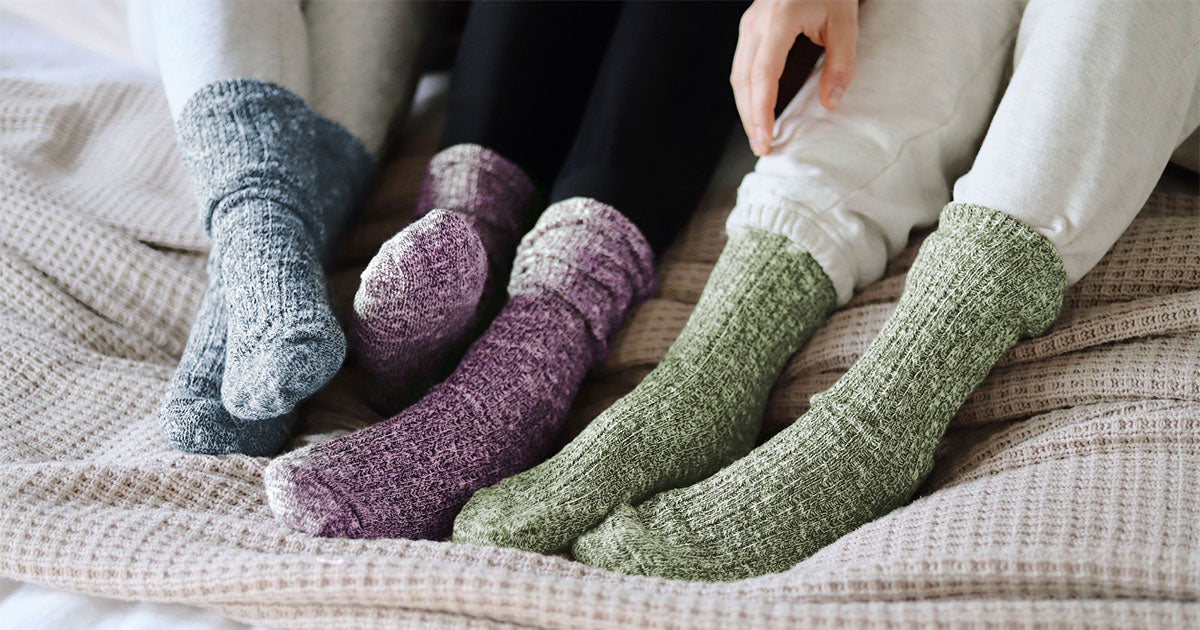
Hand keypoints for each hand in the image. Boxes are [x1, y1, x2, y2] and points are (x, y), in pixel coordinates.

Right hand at [731, 0, 857, 155]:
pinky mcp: (750, 27)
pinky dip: (747, 92)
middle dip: (750, 118)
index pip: (762, 75)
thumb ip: (841, 63)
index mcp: (779, 20)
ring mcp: (749, 24)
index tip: (766, 138)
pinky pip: (742, 65)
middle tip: (762, 148)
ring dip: (746, 108)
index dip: (760, 111)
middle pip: (744, 80)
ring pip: (738, 74)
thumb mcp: (846, 21)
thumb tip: (831, 103)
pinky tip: (757, 109)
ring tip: (759, 135)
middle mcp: (756, 23)